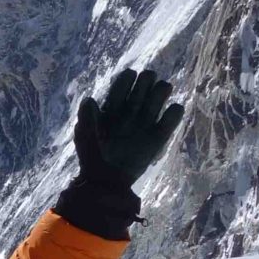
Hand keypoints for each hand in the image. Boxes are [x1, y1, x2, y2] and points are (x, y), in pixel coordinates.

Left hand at [73, 68, 183, 187]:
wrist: (106, 181)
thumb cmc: (92, 156)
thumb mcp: (83, 136)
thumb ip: (86, 117)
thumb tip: (90, 99)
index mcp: (112, 108)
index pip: (123, 83)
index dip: (127, 78)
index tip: (130, 77)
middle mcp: (131, 111)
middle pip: (144, 84)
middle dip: (147, 79)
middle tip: (146, 84)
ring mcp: (145, 122)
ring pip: (159, 94)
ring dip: (162, 89)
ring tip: (160, 93)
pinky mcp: (159, 137)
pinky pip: (172, 117)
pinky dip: (175, 112)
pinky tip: (169, 114)